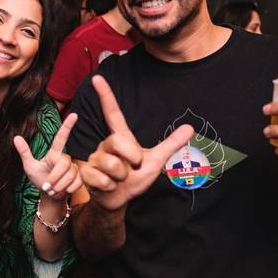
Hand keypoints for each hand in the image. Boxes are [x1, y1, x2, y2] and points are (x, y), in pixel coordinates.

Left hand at [14, 113, 81, 199]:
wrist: (49, 195)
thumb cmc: (39, 179)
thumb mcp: (29, 166)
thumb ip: (24, 152)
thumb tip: (15, 137)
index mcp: (54, 153)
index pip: (61, 138)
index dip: (67, 126)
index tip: (74, 114)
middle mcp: (66, 158)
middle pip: (64, 164)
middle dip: (55, 178)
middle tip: (47, 187)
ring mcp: (74, 168)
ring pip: (70, 175)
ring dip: (59, 186)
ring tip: (53, 190)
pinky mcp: (81, 178)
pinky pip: (77, 183)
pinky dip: (67, 190)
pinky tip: (62, 191)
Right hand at [80, 75, 194, 210]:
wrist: (118, 200)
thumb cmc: (134, 178)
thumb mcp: (155, 161)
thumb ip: (171, 144)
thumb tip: (190, 127)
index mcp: (120, 137)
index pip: (112, 113)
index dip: (105, 95)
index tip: (97, 77)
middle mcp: (105, 144)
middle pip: (118, 142)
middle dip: (131, 159)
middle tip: (132, 168)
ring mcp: (94, 158)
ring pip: (112, 164)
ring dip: (121, 177)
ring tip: (119, 179)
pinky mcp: (87, 173)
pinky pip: (103, 179)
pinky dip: (111, 186)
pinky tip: (109, 186)